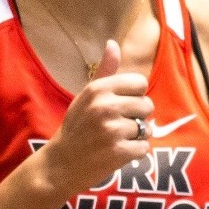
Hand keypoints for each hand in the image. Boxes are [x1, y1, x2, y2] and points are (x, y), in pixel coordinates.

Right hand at [34, 40, 153, 197]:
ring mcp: (112, 130)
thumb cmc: (76, 127)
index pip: (140, 83)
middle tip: (118, 127)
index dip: (135, 96)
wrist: (61, 164)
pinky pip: (144, 148)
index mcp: (99, 89)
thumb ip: (104, 71)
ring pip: (147, 128)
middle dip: (138, 118)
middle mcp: (105, 106)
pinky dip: (135, 153)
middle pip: (147, 105)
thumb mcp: (86, 96)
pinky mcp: (119, 152)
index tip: (122, 106)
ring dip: (137, 137)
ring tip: (117, 140)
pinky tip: (118, 153)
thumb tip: (113, 44)